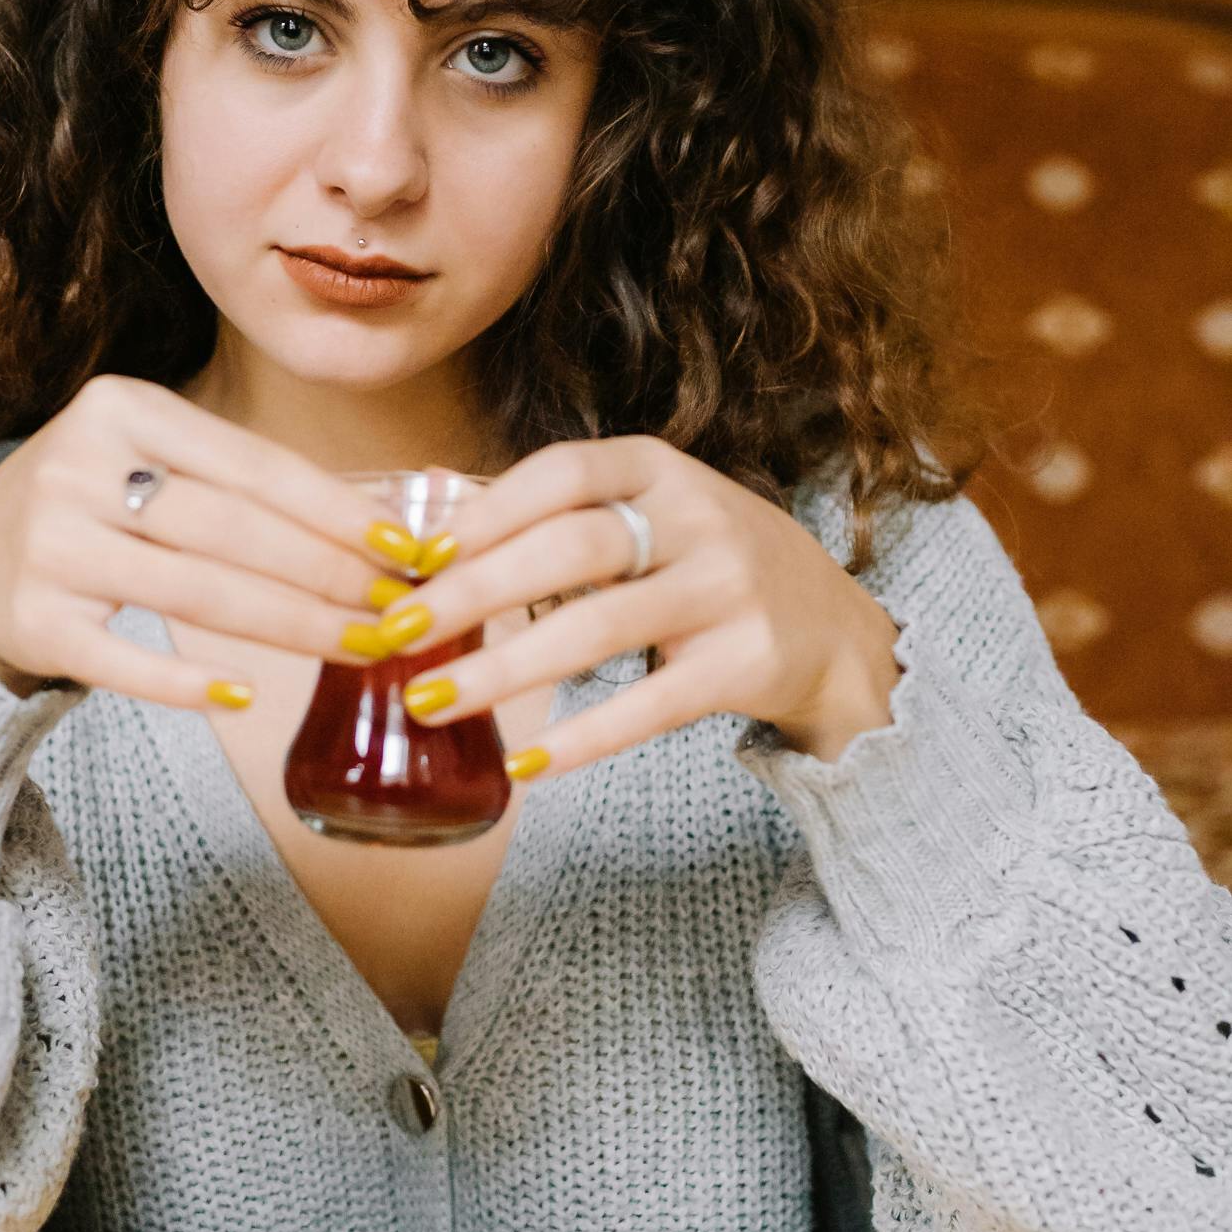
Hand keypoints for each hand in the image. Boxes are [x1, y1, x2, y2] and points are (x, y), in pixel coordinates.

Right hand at [0, 375, 421, 707]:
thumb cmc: (91, 510)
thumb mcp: (144, 458)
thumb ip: (236, 480)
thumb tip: (372, 527)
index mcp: (119, 408)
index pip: (252, 464)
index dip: (336, 510)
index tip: (404, 547)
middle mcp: (77, 468)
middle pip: (233, 530)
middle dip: (330, 574)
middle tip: (398, 610)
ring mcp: (49, 546)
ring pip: (197, 593)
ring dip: (292, 626)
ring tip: (360, 649)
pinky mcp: (32, 619)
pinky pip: (125, 660)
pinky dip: (186, 683)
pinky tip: (245, 696)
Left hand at [378, 435, 904, 779]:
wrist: (836, 633)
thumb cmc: (708, 567)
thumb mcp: (652, 516)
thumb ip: (563, 520)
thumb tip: (431, 534)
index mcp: (660, 469)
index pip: (562, 473)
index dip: (484, 512)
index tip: (413, 558)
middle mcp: (698, 518)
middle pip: (569, 549)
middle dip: (471, 592)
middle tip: (395, 634)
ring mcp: (728, 589)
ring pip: (598, 629)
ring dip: (505, 670)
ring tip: (430, 703)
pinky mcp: (746, 663)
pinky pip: (650, 705)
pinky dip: (583, 737)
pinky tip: (524, 762)